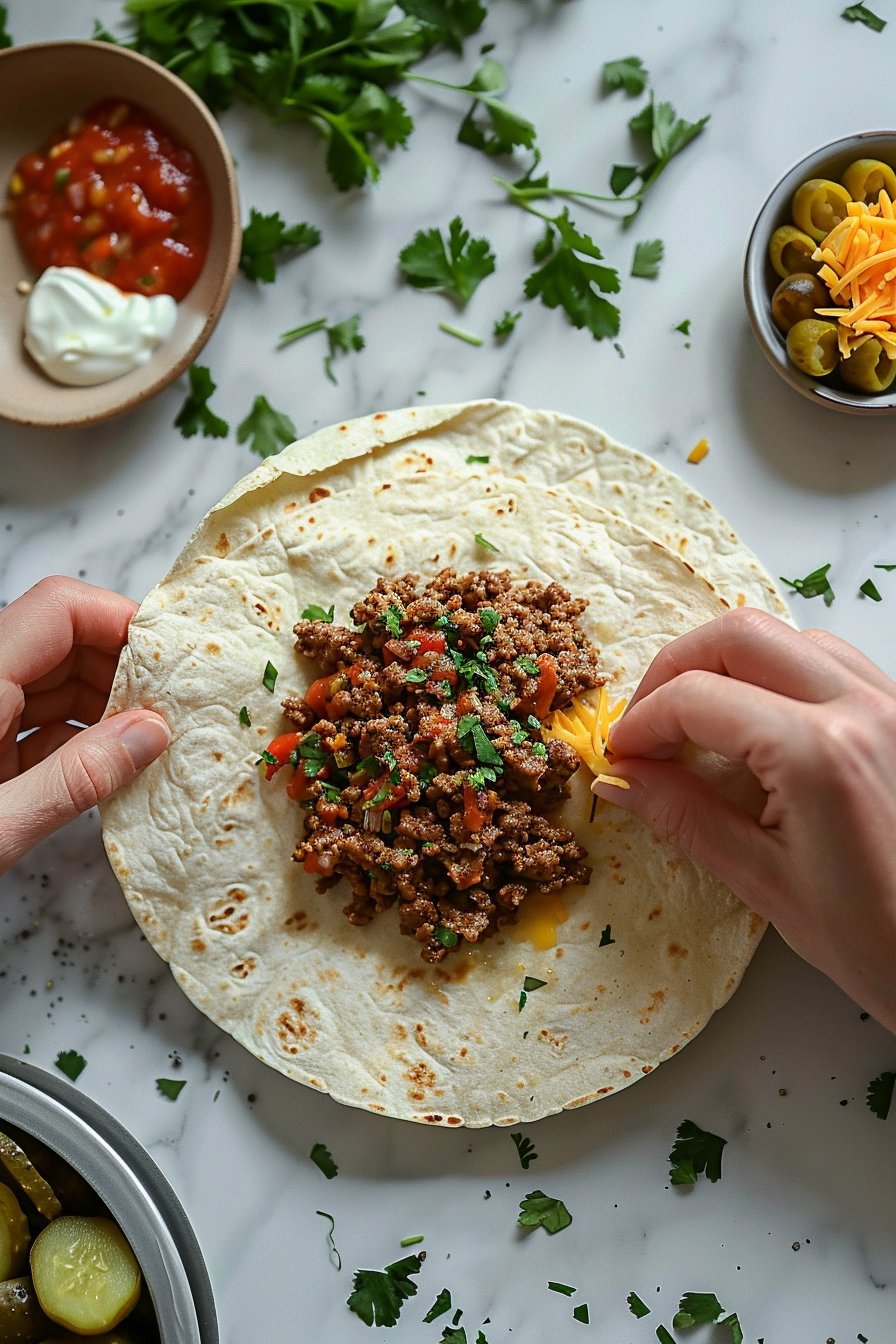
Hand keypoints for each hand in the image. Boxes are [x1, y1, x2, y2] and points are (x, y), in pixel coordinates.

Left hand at [0, 576, 169, 874]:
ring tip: (153, 745)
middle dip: (124, 669)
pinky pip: (38, 723)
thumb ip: (77, 778)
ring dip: (107, 707)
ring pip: (54, 681)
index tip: (174, 659)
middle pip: (62, 640)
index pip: (59, 609)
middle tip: (176, 711)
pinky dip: (79, 740)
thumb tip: (151, 735)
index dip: (122, 619)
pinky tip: (113, 769)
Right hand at [592, 607, 895, 1034]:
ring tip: (698, 723)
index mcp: (819, 753)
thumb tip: (620, 777)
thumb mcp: (762, 881)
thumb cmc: (874, 936)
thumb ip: (683, 815)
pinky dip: (778, 673)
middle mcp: (861, 707)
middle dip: (676, 669)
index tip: (621, 756)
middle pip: (738, 635)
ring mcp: (891, 702)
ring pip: (786, 636)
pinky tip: (759, 724)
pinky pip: (828, 659)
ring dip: (729, 665)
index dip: (642, 721)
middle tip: (649, 725)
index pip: (698, 697)